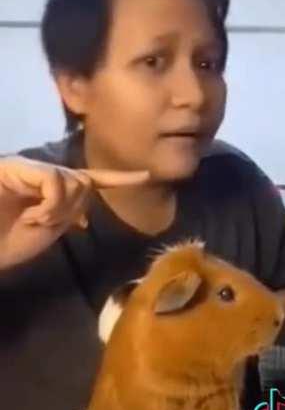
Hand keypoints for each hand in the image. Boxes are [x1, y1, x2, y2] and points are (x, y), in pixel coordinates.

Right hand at [0, 156, 148, 270]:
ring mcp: (28, 168)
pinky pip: (55, 180)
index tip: (146, 176)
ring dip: (59, 208)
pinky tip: (32, 215)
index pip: (90, 179)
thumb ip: (66, 214)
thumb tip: (84, 214)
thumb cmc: (7, 242)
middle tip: (45, 223)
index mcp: (51, 188)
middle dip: (73, 207)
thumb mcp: (46, 230)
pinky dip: (50, 203)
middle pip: (83, 180)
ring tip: (33, 220)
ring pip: (72, 180)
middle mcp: (42, 173)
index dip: (118, 178)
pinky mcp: (16, 167)